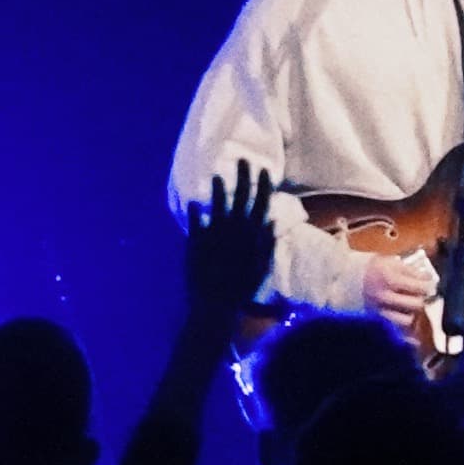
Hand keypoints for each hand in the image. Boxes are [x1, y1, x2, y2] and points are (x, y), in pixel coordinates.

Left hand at [177, 170, 281, 328]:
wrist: (215, 304)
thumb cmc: (243, 288)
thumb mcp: (261, 267)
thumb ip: (266, 243)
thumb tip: (270, 222)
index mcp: (252, 235)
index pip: (260, 203)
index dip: (263, 185)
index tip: (264, 169)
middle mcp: (234, 229)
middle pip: (240, 196)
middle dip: (243, 176)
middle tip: (243, 160)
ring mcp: (214, 233)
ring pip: (217, 204)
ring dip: (217, 189)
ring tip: (216, 176)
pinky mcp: (196, 241)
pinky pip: (195, 221)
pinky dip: (195, 212)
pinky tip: (193, 203)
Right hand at [354, 240, 446, 337]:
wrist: (341, 279)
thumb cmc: (368, 268)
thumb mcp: (388, 261)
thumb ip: (409, 270)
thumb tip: (428, 277)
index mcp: (389, 279)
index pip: (420, 286)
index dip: (428, 285)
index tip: (429, 285)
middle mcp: (385, 297)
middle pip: (417, 304)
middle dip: (421, 300)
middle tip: (420, 297)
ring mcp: (379, 312)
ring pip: (407, 321)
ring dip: (412, 316)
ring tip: (409, 310)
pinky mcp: (375, 323)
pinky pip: (395, 335)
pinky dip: (405, 338)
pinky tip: (411, 338)